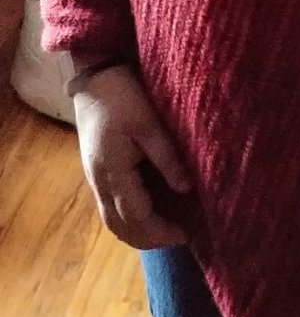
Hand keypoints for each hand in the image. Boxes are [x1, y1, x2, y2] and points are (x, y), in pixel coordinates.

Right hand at [73, 66, 193, 249]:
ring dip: (137, 232)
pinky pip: (110, 207)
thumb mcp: (150, 123)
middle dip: (149, 239)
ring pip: (111, 221)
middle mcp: (99, 181)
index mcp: (112, 171)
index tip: (187, 233)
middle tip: (178, 238)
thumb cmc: (124, 95)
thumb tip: (186, 189)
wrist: (95, 78)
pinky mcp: (96, 171)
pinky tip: (149, 212)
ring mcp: (95, 177)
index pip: (136, 216)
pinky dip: (129, 218)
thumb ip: (167, 157)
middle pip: (119, 227)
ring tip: (165, 230)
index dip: (161, 230)